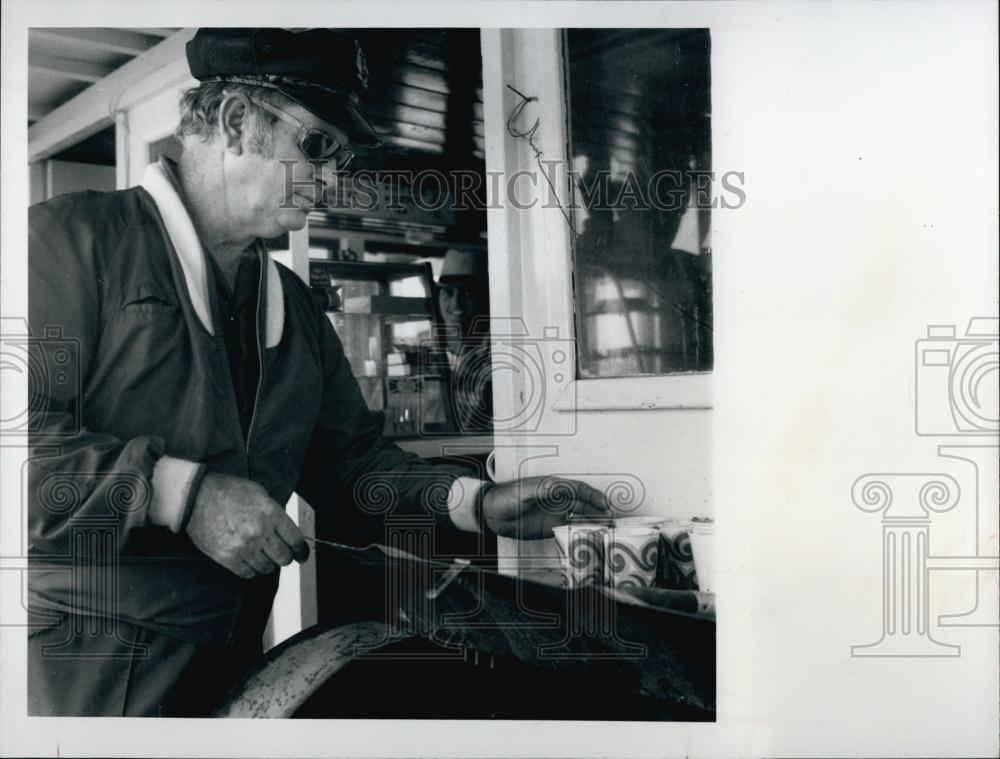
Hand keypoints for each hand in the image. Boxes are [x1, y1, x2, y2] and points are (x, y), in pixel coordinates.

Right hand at [185, 472, 308, 578]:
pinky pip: (248, 574)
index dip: (302, 551)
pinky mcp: (227, 558)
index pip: (295, 540)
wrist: (196, 498)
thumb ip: (276, 513)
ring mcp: (243, 547)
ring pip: (267, 568)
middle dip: (285, 557)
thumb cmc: (228, 492)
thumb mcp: (260, 494)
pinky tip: (249, 560)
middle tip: (282, 555)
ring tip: (262, 555)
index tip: (302, 555)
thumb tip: (288, 531)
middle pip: (284, 558)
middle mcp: (259, 532)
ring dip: (268, 564)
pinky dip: (252, 570)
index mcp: (271, 514)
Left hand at [481, 476, 611, 539]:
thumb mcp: (525, 491)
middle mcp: (559, 500)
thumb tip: (564, 488)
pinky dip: (583, 533)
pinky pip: (572, 530)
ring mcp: (557, 514)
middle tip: (613, 520)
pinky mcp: (552, 528)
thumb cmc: (506, 497)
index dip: (594, 496)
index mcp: (554, 487)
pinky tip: (592, 538)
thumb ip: (544, 489)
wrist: (491, 513)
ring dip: (596, 522)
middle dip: (600, 511)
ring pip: (581, 517)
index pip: (579, 489)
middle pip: (585, 504)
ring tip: (608, 530)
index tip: (605, 504)